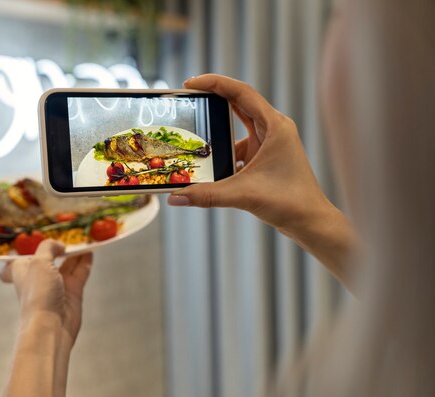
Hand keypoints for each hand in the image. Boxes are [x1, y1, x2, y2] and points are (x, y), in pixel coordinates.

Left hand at [0, 240, 92, 344]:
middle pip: (47, 258)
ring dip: (74, 252)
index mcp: (22, 270)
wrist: (51, 326)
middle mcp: (39, 276)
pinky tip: (90, 250)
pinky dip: (84, 261)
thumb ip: (48, 248)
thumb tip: (60, 245)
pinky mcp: (72, 291)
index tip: (30, 241)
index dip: (22, 252)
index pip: (16, 261)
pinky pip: (79, 272)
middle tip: (68, 232)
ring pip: (66, 264)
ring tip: (84, 238)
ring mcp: (57, 284)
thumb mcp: (39, 262)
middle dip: (56, 247)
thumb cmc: (38, 294)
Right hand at [169, 74, 357, 286]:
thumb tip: (176, 196)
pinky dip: (224, 153)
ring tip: (193, 140)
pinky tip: (209, 166)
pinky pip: (239, 148)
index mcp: (275, 127)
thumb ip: (207, 195)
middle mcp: (274, 130)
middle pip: (238, 105)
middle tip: (188, 101)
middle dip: (212, 102)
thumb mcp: (243, 195)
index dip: (215, 83)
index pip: (241, 93)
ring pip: (237, 129)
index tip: (191, 84)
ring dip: (217, 134)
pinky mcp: (265, 158)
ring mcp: (270, 144)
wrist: (311, 222)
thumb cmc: (290, 203)